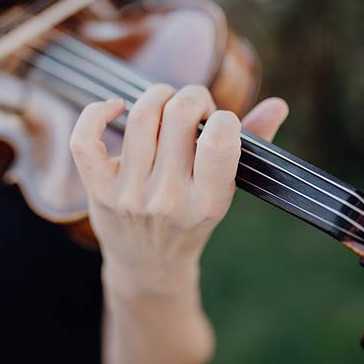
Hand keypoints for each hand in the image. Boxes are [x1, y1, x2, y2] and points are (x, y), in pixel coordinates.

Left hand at [69, 84, 287, 296]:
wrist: (148, 268)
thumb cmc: (192, 220)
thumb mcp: (224, 191)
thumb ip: (252, 146)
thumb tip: (279, 105)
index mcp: (207, 202)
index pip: (219, 141)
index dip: (223, 117)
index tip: (220, 122)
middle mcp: (167, 200)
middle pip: (178, 115)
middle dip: (191, 96)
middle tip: (194, 107)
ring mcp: (129, 195)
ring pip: (139, 116)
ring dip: (157, 96)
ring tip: (165, 104)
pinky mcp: (97, 190)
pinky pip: (85, 138)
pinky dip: (97, 111)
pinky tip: (116, 107)